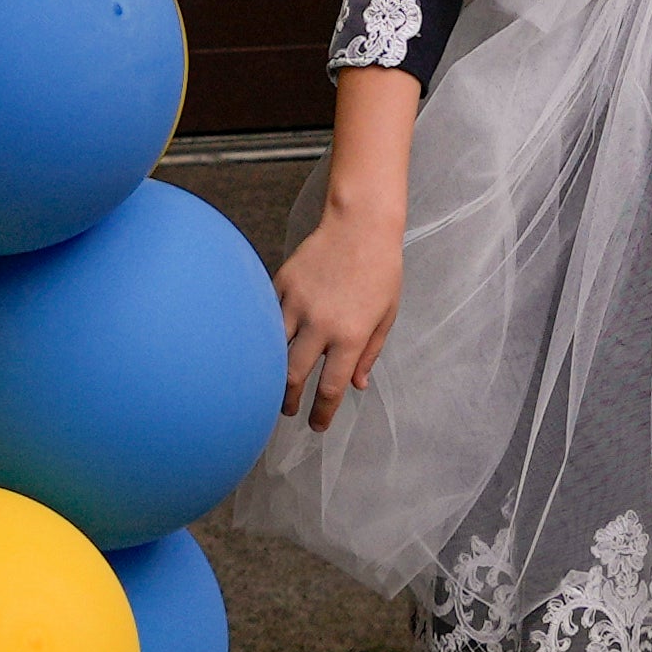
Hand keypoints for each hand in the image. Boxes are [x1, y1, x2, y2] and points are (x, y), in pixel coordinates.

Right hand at [275, 197, 405, 432]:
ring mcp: (296, 303)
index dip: (321, 413)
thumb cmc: (381, 271)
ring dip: (270, 374)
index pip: (330, 388)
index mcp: (350, 336)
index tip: (317, 425)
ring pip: (271, 350)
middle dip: (286, 400)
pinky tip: (264, 349)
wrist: (360, 226)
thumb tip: (355, 385)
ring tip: (271, 386)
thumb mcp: (386, 316)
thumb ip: (369, 353)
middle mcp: (320, 324)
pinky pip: (266, 318)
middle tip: (287, 410)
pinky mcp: (280, 284)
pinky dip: (264, 336)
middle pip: (292, 375)